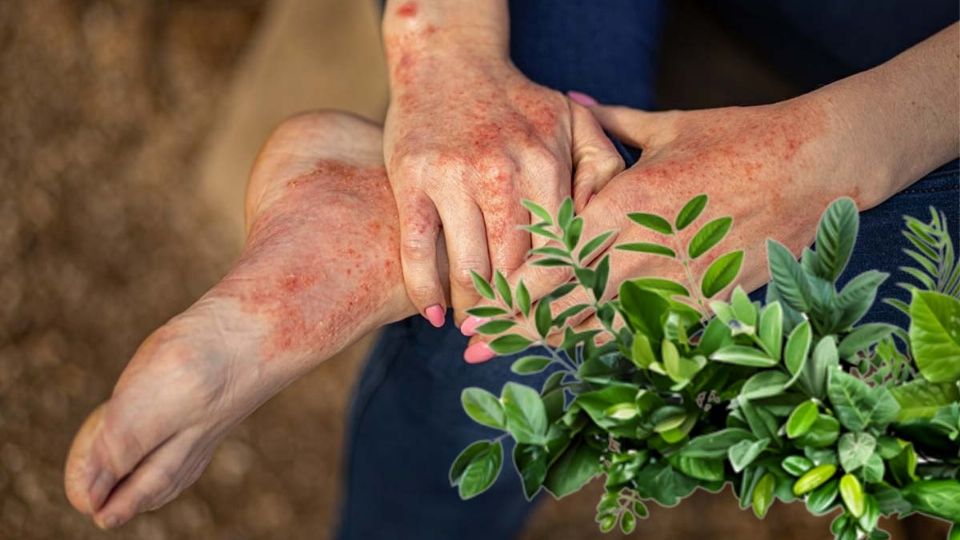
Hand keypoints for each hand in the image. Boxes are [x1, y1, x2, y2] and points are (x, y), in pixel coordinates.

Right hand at [382, 20, 621, 327]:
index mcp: (548, 163)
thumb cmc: (516, 101)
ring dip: (475, 309)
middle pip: (515, 268)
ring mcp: (454, 178)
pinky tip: (434, 314)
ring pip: (469, 267)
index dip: (558, 297)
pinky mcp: (413, 181)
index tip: (555, 326)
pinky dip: (425, 290)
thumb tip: (605, 227)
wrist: (447, 60)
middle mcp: (503, 172)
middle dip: (517, 312)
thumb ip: (602, 169)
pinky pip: (419, 250)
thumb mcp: (573, 121)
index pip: (559, 250)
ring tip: (478, 330)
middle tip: (516, 340)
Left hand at [463, 94, 878, 358]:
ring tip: (513, 364)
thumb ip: (609, 124)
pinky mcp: (707, 300)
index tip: (477, 303)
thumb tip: (571, 102)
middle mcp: (642, 250)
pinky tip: (585, 363)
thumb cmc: (737, 138)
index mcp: (625, 204)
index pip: (552, 257)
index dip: (510, 286)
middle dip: (516, 326)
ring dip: (554, 344)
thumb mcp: (666, 127)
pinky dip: (615, 348)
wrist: (814, 165)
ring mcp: (675, 282)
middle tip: (474, 347)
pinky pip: (653, 333)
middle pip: (566, 299)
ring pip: (602, 324)